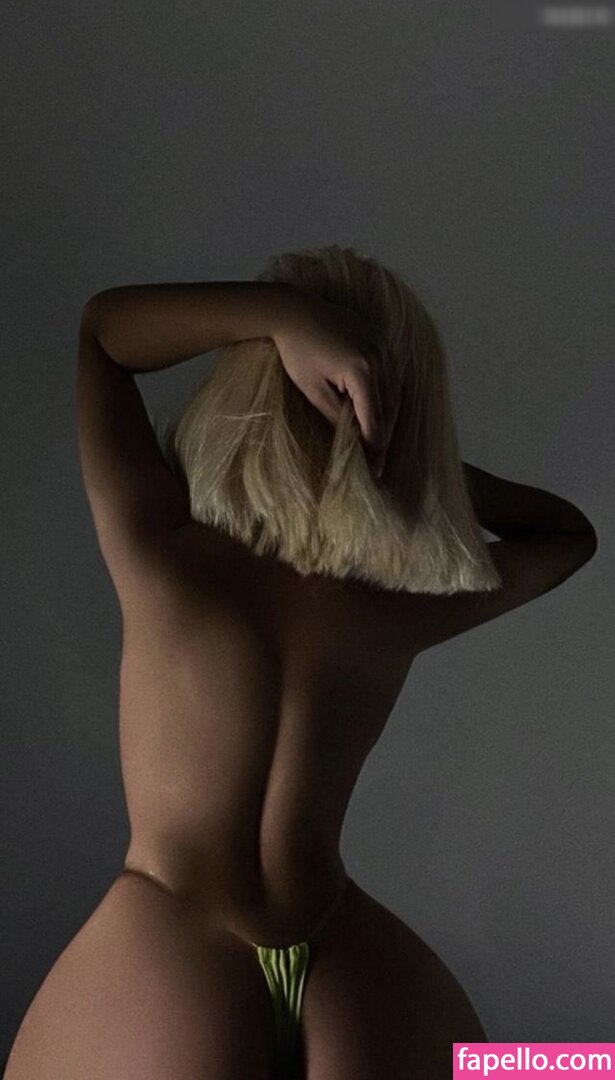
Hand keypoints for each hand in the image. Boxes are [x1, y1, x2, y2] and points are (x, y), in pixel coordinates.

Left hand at [273, 293, 400, 477]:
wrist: (294, 311)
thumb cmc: (297, 352)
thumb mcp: (313, 391)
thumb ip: (337, 417)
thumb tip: (354, 441)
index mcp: (362, 371)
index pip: (375, 421)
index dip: (374, 450)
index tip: (373, 472)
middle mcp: (380, 358)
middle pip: (390, 410)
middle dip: (383, 437)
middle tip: (377, 462)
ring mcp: (384, 345)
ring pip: (395, 393)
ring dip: (388, 418)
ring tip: (377, 441)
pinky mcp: (382, 338)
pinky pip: (393, 375)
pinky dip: (388, 396)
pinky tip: (380, 411)